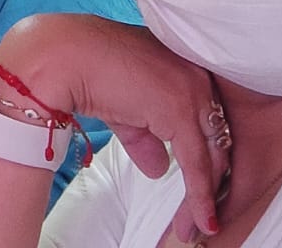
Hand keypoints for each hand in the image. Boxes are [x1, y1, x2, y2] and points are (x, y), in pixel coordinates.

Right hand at [0, 13, 228, 243]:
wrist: (64, 57)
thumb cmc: (86, 72)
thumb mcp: (125, 112)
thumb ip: (146, 138)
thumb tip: (160, 168)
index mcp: (185, 71)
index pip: (206, 123)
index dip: (205, 159)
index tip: (201, 188)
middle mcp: (198, 78)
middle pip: (217, 140)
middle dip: (214, 181)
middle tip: (205, 215)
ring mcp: (193, 92)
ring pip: (213, 154)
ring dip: (208, 194)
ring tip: (203, 225)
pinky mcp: (182, 110)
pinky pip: (197, 163)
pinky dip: (200, 195)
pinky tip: (203, 218)